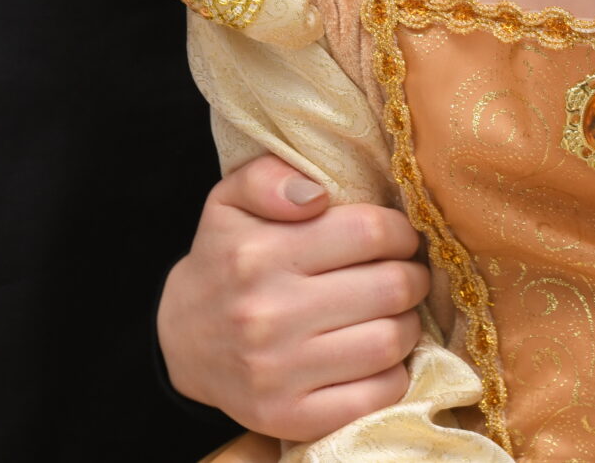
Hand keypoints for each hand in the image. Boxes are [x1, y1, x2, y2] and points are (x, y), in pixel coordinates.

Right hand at [158, 155, 430, 440]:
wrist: (182, 343)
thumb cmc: (224, 260)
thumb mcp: (229, 202)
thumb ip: (268, 177)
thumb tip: (316, 193)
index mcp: (258, 255)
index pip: (370, 232)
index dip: (399, 231)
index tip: (397, 237)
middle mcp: (267, 315)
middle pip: (390, 287)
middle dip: (412, 275)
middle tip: (404, 273)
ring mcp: (278, 373)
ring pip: (390, 341)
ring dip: (407, 323)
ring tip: (394, 312)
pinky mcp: (290, 417)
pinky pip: (376, 394)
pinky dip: (394, 373)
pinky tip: (379, 355)